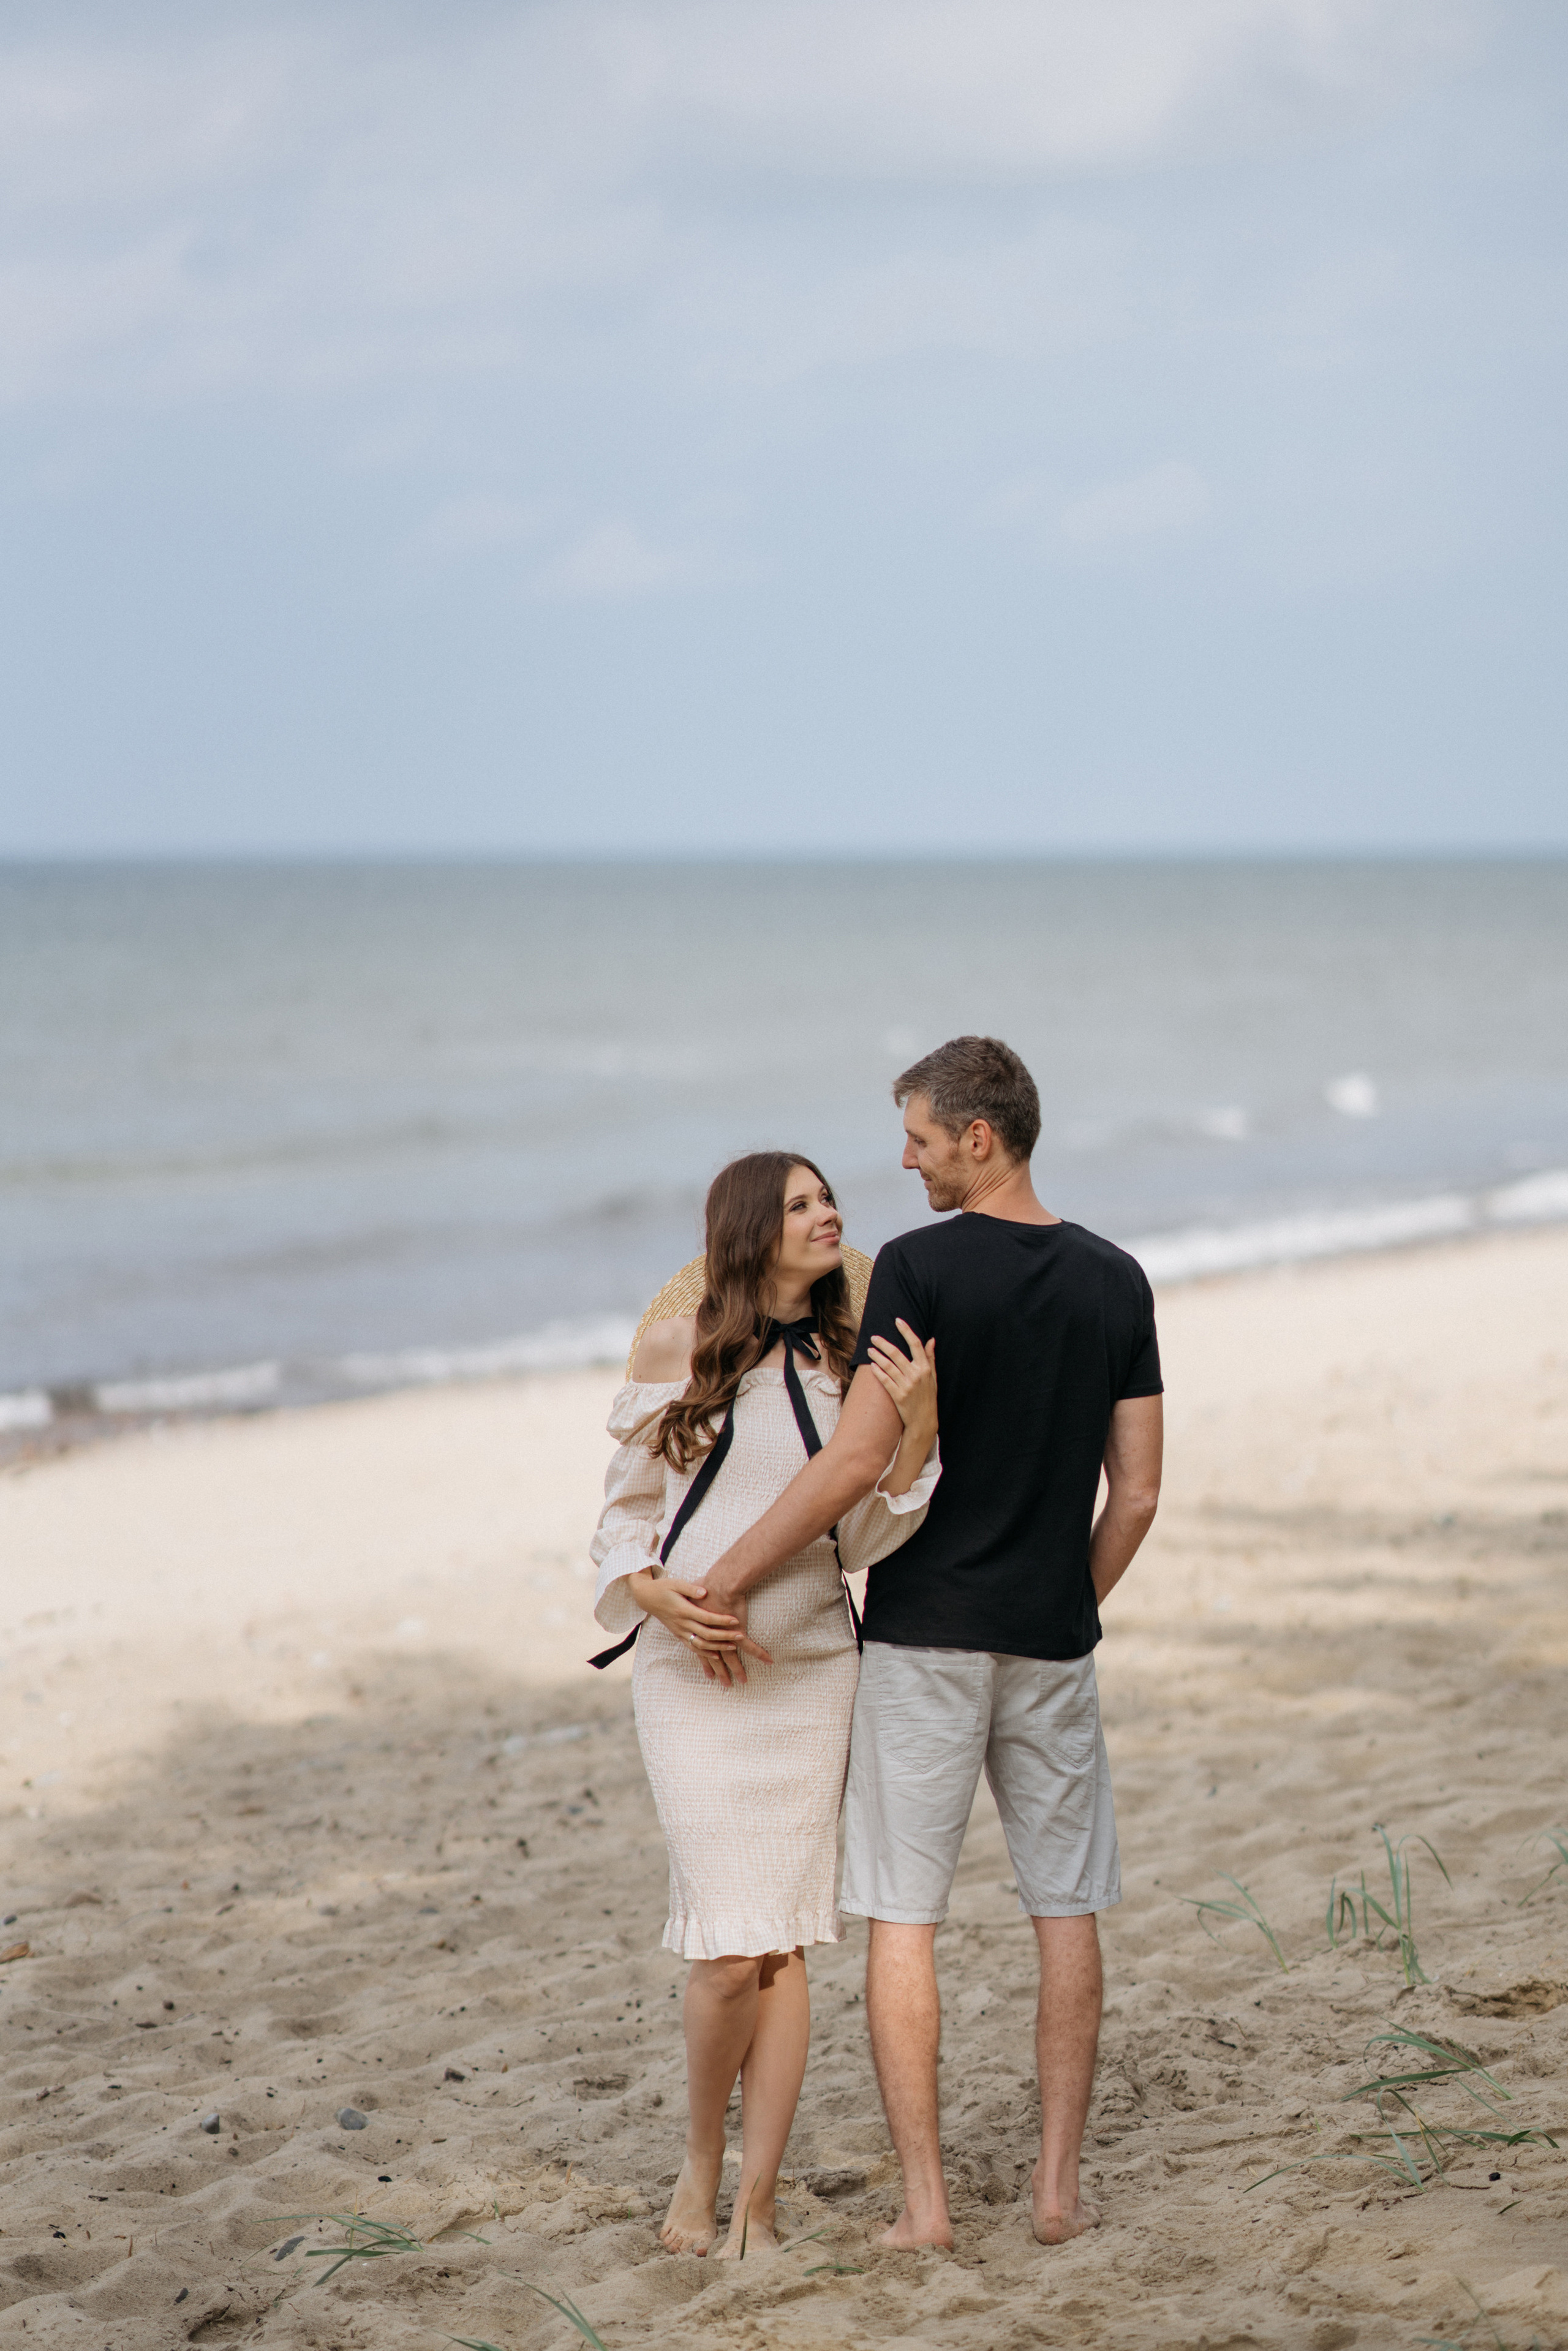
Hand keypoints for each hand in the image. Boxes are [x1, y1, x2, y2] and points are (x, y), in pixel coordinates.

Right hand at [628, 1571, 740, 1654]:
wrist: (647, 1597)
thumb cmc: (664, 1587)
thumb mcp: (676, 1583)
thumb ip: (691, 1588)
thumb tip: (705, 1591)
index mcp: (683, 1609)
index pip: (706, 1618)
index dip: (722, 1620)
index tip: (736, 1620)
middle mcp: (681, 1623)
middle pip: (706, 1634)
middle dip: (725, 1636)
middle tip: (741, 1636)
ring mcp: (679, 1631)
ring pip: (700, 1644)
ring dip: (718, 1647)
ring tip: (733, 1647)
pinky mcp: (678, 1635)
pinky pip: (692, 1648)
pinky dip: (705, 1653)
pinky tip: (717, 1656)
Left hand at [690, 1578, 772, 1688]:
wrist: (720, 1584)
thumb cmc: (706, 1585)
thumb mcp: (692, 1596)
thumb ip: (692, 1600)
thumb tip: (690, 1597)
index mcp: (700, 1630)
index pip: (702, 1651)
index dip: (706, 1663)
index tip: (709, 1675)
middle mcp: (712, 1637)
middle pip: (716, 1659)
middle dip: (720, 1672)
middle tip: (725, 1685)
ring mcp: (725, 1636)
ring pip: (732, 1658)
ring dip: (737, 1670)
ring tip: (743, 1681)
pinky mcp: (739, 1632)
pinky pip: (751, 1647)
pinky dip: (760, 1653)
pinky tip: (768, 1661)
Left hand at [865, 1319, 936, 1446]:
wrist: (924, 1421)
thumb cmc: (928, 1398)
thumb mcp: (933, 1377)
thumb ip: (930, 1358)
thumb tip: (931, 1340)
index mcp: (925, 1368)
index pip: (915, 1344)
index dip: (906, 1330)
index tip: (897, 1320)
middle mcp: (917, 1375)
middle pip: (897, 1353)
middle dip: (883, 1343)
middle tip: (874, 1337)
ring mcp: (907, 1386)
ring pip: (889, 1365)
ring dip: (877, 1355)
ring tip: (870, 1350)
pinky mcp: (898, 1396)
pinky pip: (885, 1380)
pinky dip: (878, 1371)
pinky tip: (872, 1365)